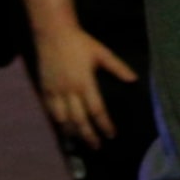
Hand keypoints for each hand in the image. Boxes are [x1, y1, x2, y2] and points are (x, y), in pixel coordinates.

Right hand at [32, 22, 139, 147]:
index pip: (96, 110)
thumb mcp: (102, 53)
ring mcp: (55, 91)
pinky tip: (64, 129)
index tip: (111, 135)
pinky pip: (51, 111)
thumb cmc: (80, 43)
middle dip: (89, 135)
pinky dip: (58, 122)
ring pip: (63, 119)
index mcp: (85, 83)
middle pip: (79, 120)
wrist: (53, 33)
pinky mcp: (45, 89)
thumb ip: (118, 67)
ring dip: (72, 132)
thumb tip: (134, 79)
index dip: (104, 125)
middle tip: (97, 146)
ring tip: (80, 142)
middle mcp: (69, 90)